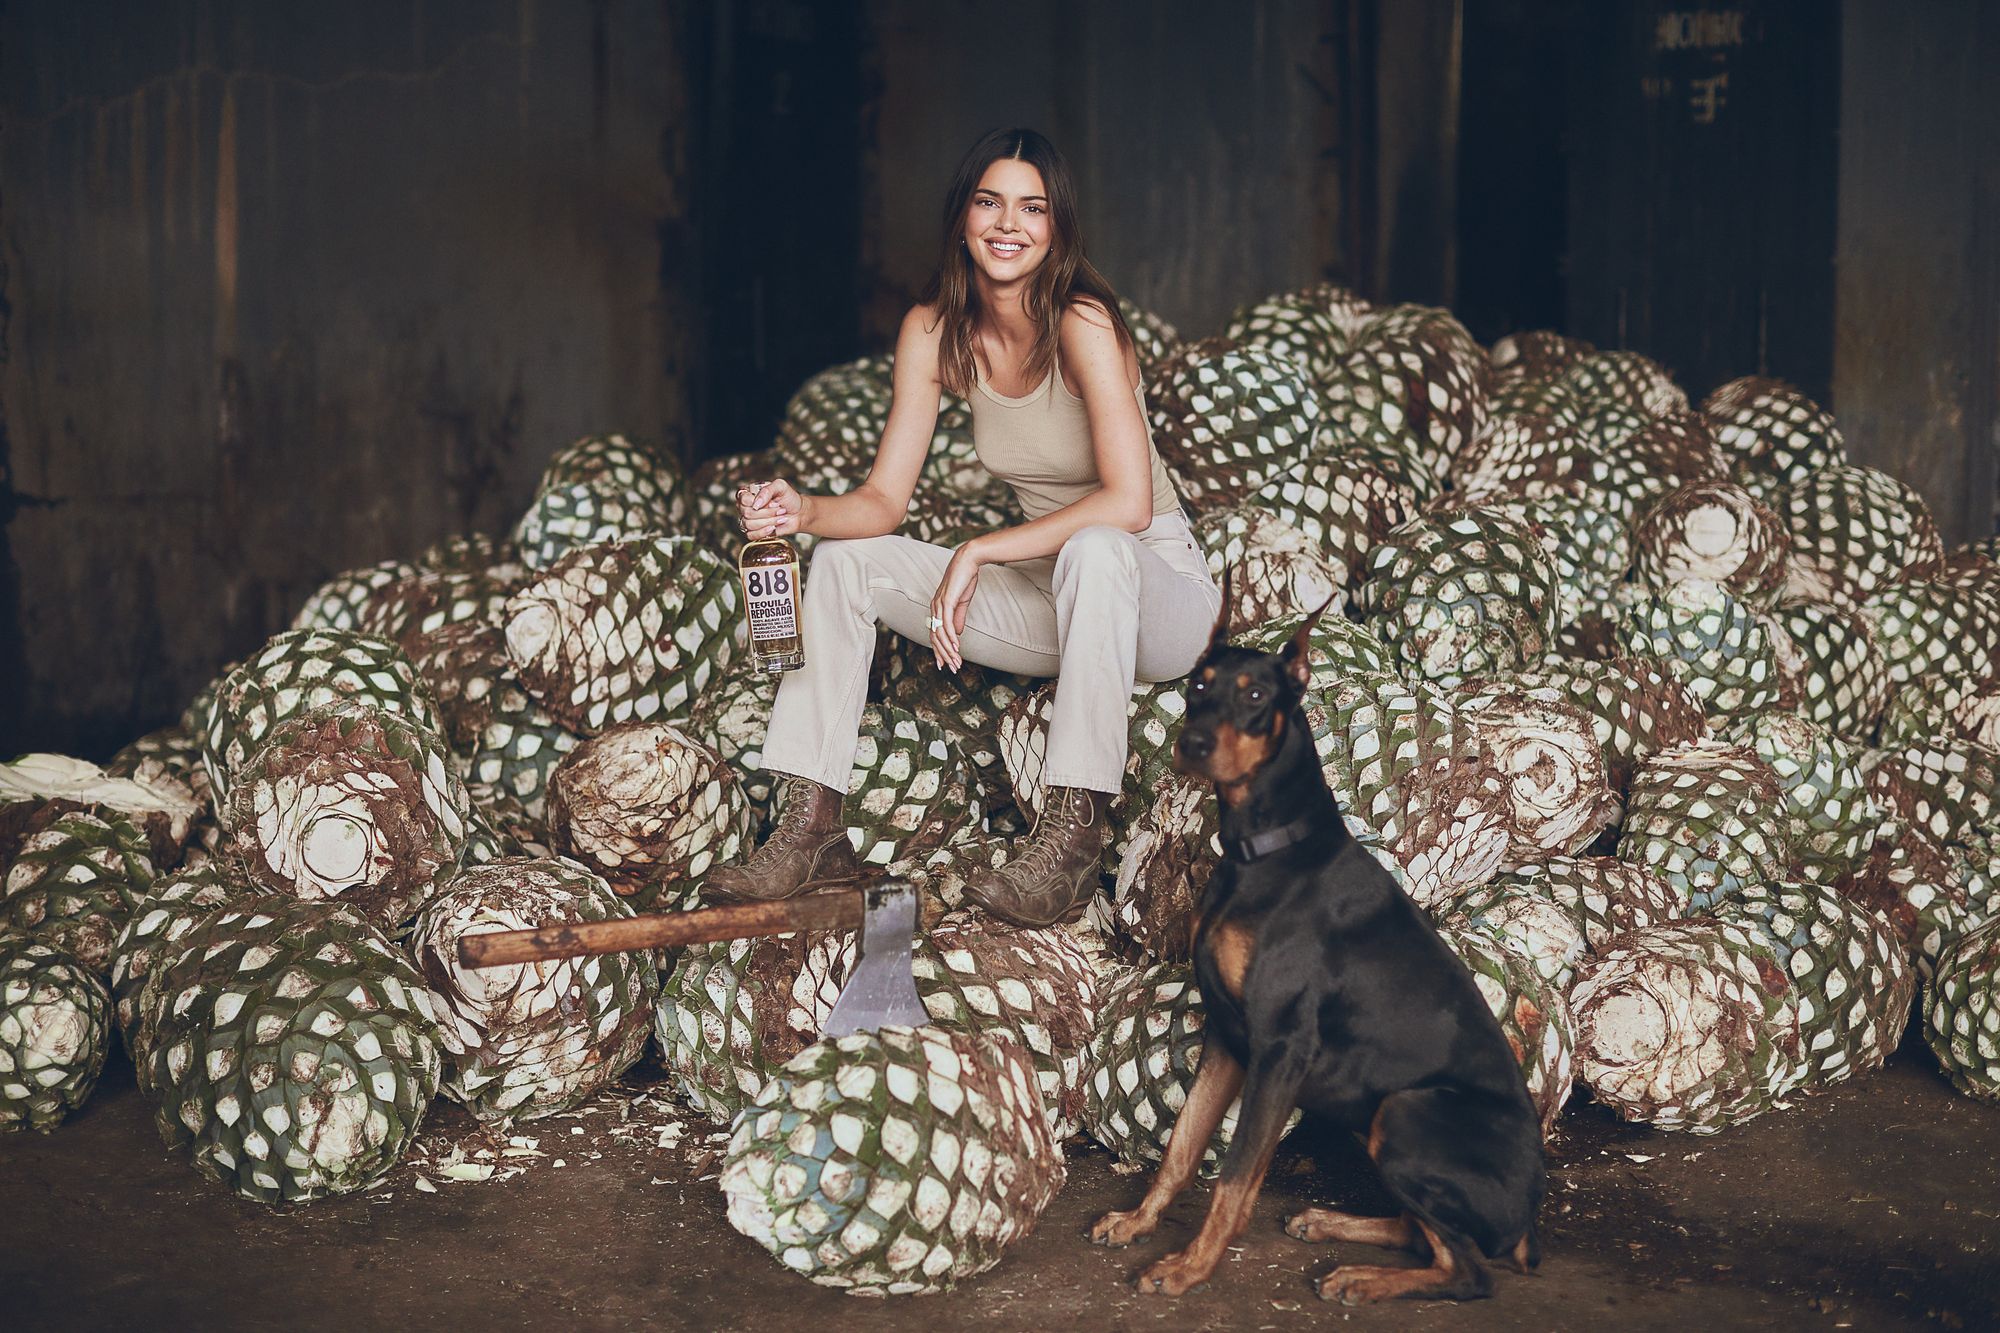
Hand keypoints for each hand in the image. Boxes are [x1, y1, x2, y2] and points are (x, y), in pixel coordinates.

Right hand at [736, 479, 804, 539]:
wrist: (798, 513)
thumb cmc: (789, 498)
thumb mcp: (781, 486)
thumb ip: (767, 490)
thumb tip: (756, 504)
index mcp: (749, 493)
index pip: (743, 498)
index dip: (756, 501)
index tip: (771, 501)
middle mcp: (746, 506)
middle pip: (747, 513)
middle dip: (767, 512)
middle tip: (780, 509)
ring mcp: (748, 519)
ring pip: (749, 524)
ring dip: (769, 521)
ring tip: (779, 517)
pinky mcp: (753, 531)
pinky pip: (750, 535)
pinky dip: (763, 532)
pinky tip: (773, 528)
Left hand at [927, 541, 984, 671]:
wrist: (969, 561)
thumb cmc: (965, 579)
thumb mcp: (962, 602)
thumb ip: (958, 618)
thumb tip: (956, 633)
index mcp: (937, 608)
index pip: (935, 634)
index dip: (940, 650)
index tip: (946, 663)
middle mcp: (934, 607)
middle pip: (935, 637)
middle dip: (944, 655)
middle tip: (952, 668)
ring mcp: (939, 605)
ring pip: (940, 634)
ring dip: (949, 650)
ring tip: (957, 662)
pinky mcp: (947, 602)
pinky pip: (946, 624)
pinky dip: (951, 638)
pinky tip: (957, 648)